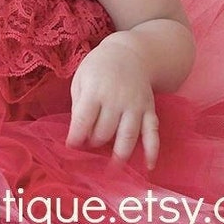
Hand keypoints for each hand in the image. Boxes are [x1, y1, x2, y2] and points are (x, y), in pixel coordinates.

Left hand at [66, 39, 159, 169]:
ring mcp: (136, 105)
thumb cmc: (99, 67)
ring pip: (128, 136)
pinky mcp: (149, 109)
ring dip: (119, 155)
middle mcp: (117, 99)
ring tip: (112, 171)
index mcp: (96, 90)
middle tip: (89, 146)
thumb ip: (79, 105)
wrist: (130, 52)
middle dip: (95, 143)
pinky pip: (153, 132)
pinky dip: (152, 151)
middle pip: (105, 131)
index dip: (76, 137)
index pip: (84, 120)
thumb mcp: (81, 79)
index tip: (70, 147)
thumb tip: (78, 132)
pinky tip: (149, 166)